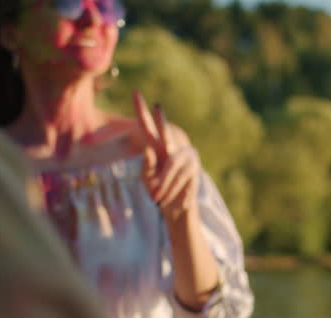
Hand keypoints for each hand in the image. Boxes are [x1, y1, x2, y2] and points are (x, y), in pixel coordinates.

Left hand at [133, 91, 198, 221]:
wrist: (178, 211)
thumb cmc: (160, 193)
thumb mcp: (148, 180)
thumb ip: (147, 166)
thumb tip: (147, 149)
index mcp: (158, 149)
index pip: (148, 128)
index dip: (142, 112)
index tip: (135, 92)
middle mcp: (173, 149)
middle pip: (165, 134)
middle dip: (161, 120)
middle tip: (158, 105)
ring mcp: (186, 159)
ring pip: (171, 168)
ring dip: (163, 186)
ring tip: (157, 200)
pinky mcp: (194, 171)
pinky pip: (181, 180)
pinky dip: (173, 192)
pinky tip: (174, 203)